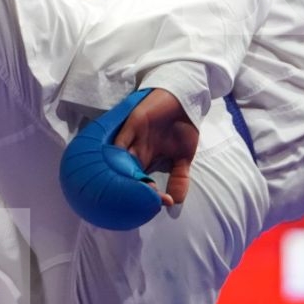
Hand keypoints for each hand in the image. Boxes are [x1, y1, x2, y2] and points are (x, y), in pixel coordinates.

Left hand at [112, 89, 198, 206]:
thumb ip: (179, 178)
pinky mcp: (132, 125)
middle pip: (126, 174)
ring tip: (132, 188)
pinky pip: (121, 141)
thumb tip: (175, 202)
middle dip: (131, 189)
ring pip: (120, 161)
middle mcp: (136, 151)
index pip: (140, 181)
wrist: (185, 100)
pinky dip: (119, 154)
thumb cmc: (183, 127)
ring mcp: (132, 139)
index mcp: (146, 160)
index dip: (146, 194)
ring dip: (124, 175)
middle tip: (141, 200)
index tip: (157, 203)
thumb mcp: (184, 157)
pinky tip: (120, 167)